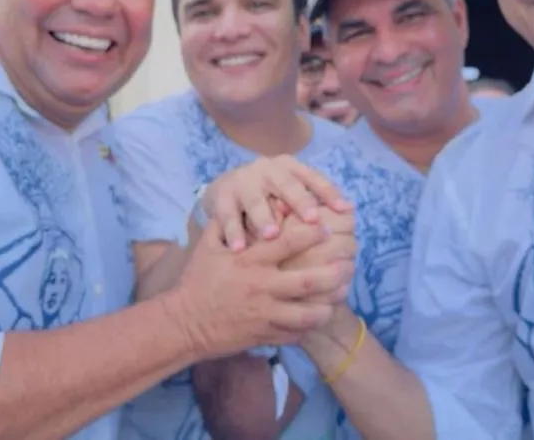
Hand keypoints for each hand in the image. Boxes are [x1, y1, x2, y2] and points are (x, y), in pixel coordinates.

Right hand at [166, 216, 353, 357]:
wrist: (184, 323)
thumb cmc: (198, 281)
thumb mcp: (207, 247)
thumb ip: (225, 222)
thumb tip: (237, 199)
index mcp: (249, 262)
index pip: (287, 244)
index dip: (311, 234)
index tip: (327, 227)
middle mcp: (261, 287)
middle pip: (307, 281)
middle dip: (332, 273)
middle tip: (348, 263)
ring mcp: (264, 314)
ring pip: (307, 313)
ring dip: (329, 303)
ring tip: (342, 291)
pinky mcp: (264, 335)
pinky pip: (296, 332)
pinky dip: (311, 325)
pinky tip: (322, 314)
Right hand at [202, 156, 351, 251]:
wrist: (222, 188)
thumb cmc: (266, 195)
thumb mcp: (287, 190)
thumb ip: (311, 198)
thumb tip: (349, 213)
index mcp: (288, 167)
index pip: (313, 177)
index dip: (329, 193)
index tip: (346, 210)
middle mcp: (266, 170)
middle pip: (286, 184)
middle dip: (300, 201)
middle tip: (313, 220)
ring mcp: (242, 182)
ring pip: (255, 200)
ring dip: (264, 218)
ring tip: (271, 235)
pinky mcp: (220, 197)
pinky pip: (227, 215)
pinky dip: (233, 231)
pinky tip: (239, 247)